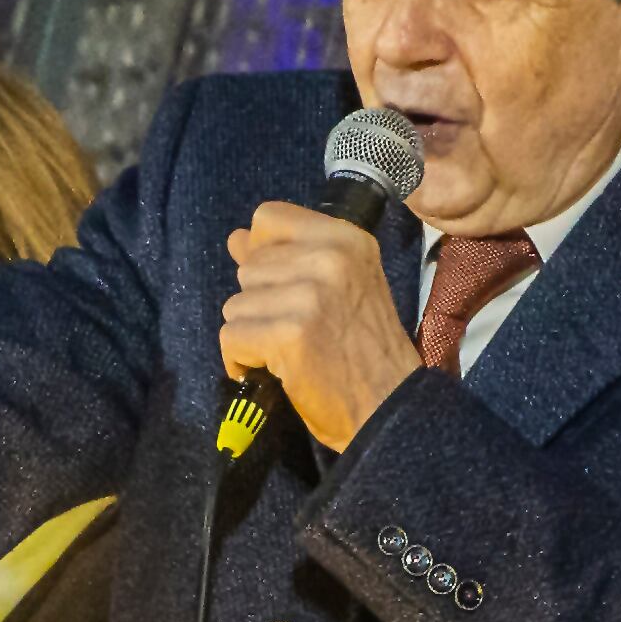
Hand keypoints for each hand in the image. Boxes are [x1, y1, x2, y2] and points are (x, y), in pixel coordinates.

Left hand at [220, 202, 421, 450]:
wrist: (389, 404)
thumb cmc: (363, 348)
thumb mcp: (339, 287)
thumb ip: (288, 258)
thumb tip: (236, 238)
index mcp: (346, 238)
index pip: (268, 217)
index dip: (261, 252)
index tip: (280, 284)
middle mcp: (331, 258)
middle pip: (247, 268)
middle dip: (259, 304)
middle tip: (294, 329)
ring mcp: (310, 295)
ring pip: (235, 304)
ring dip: (251, 333)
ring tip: (286, 350)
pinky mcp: (289, 333)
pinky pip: (232, 336)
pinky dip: (240, 360)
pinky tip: (268, 369)